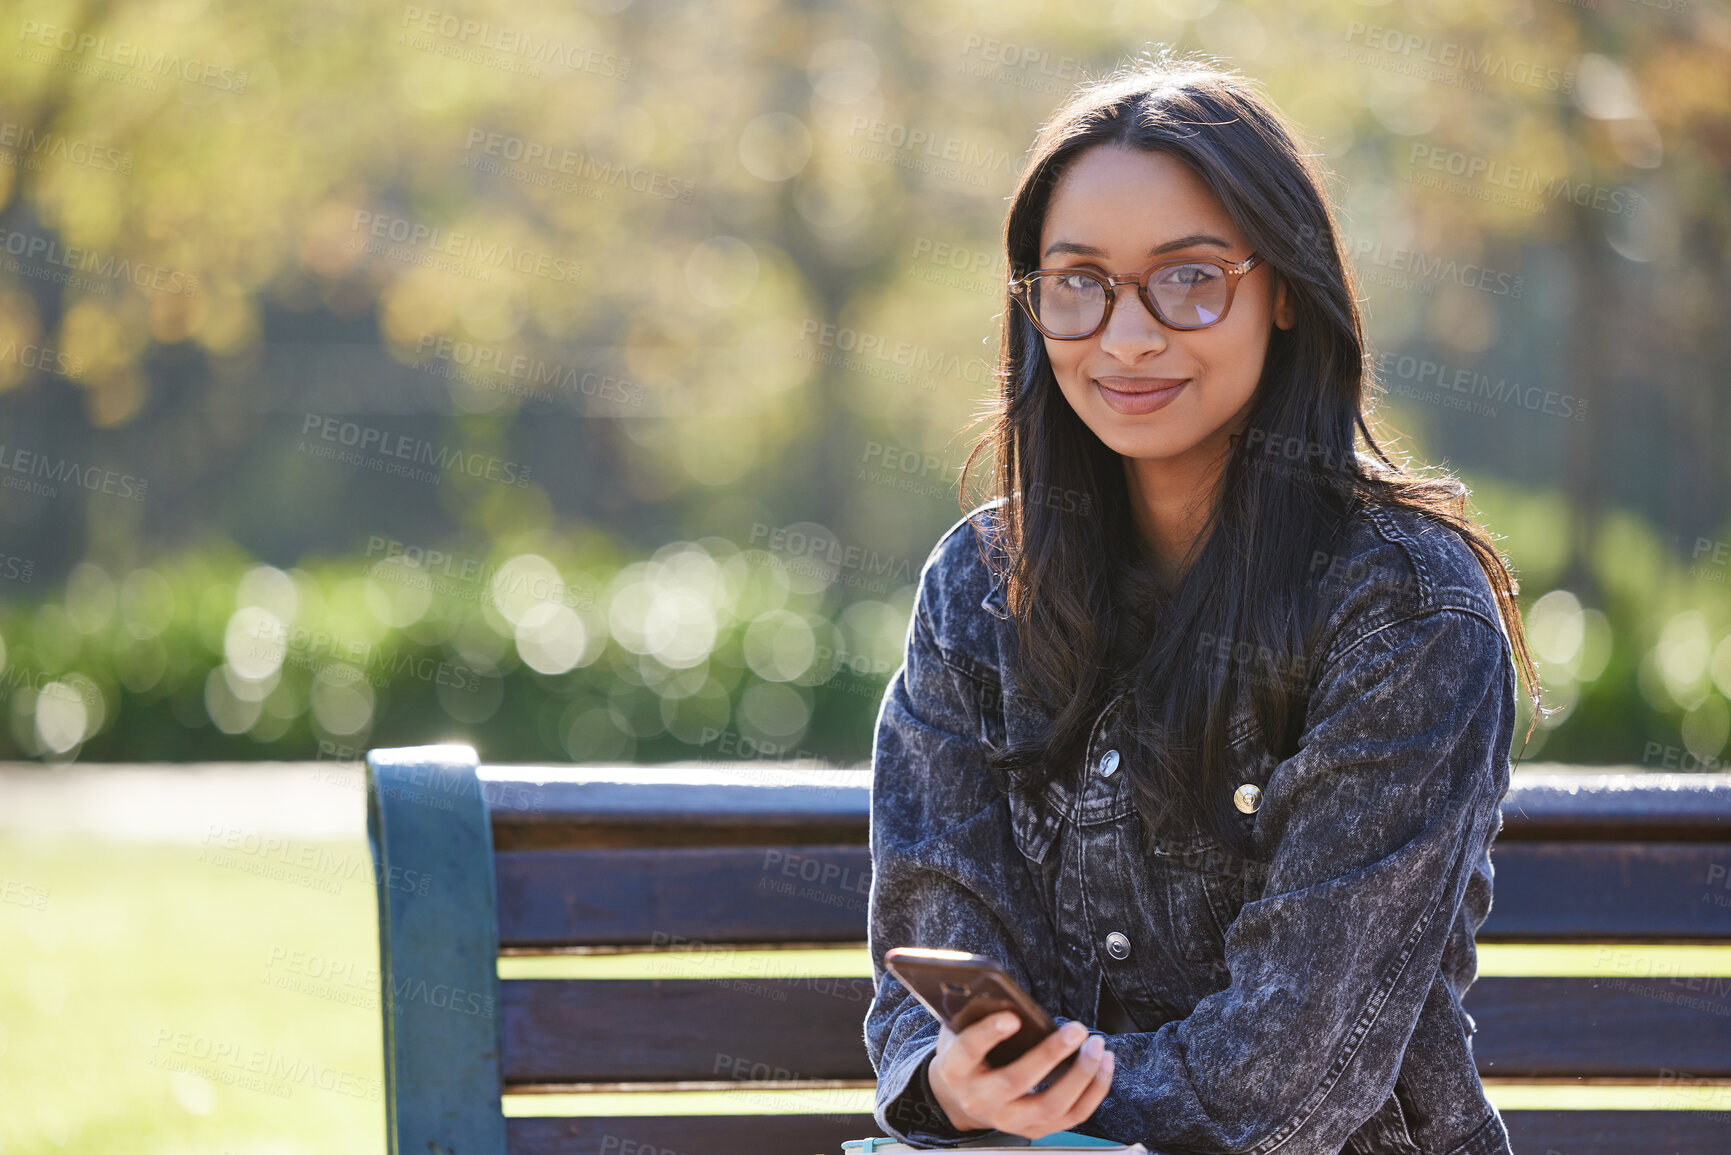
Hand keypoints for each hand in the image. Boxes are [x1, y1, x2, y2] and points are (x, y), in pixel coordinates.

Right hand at [926, 1012, 1114, 1140]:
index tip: (1013, 1017)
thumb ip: (975, 1012)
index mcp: (955, 1069)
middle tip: (1076, 1029)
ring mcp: (1008, 1119)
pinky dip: (1093, 1091)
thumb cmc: (966, 1054)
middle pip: (1016, 1080)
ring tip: (1097, 1046)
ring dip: (1080, 1075)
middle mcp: (980, 1099)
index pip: (969, 1050)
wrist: (959, 1098)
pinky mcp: (1033, 1129)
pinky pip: (1071, 1115)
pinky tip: (1104, 1065)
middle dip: (1050, 1054)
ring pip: (1050, 1104)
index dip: (989, 1033)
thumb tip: (999, 986)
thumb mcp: (959, 1029)